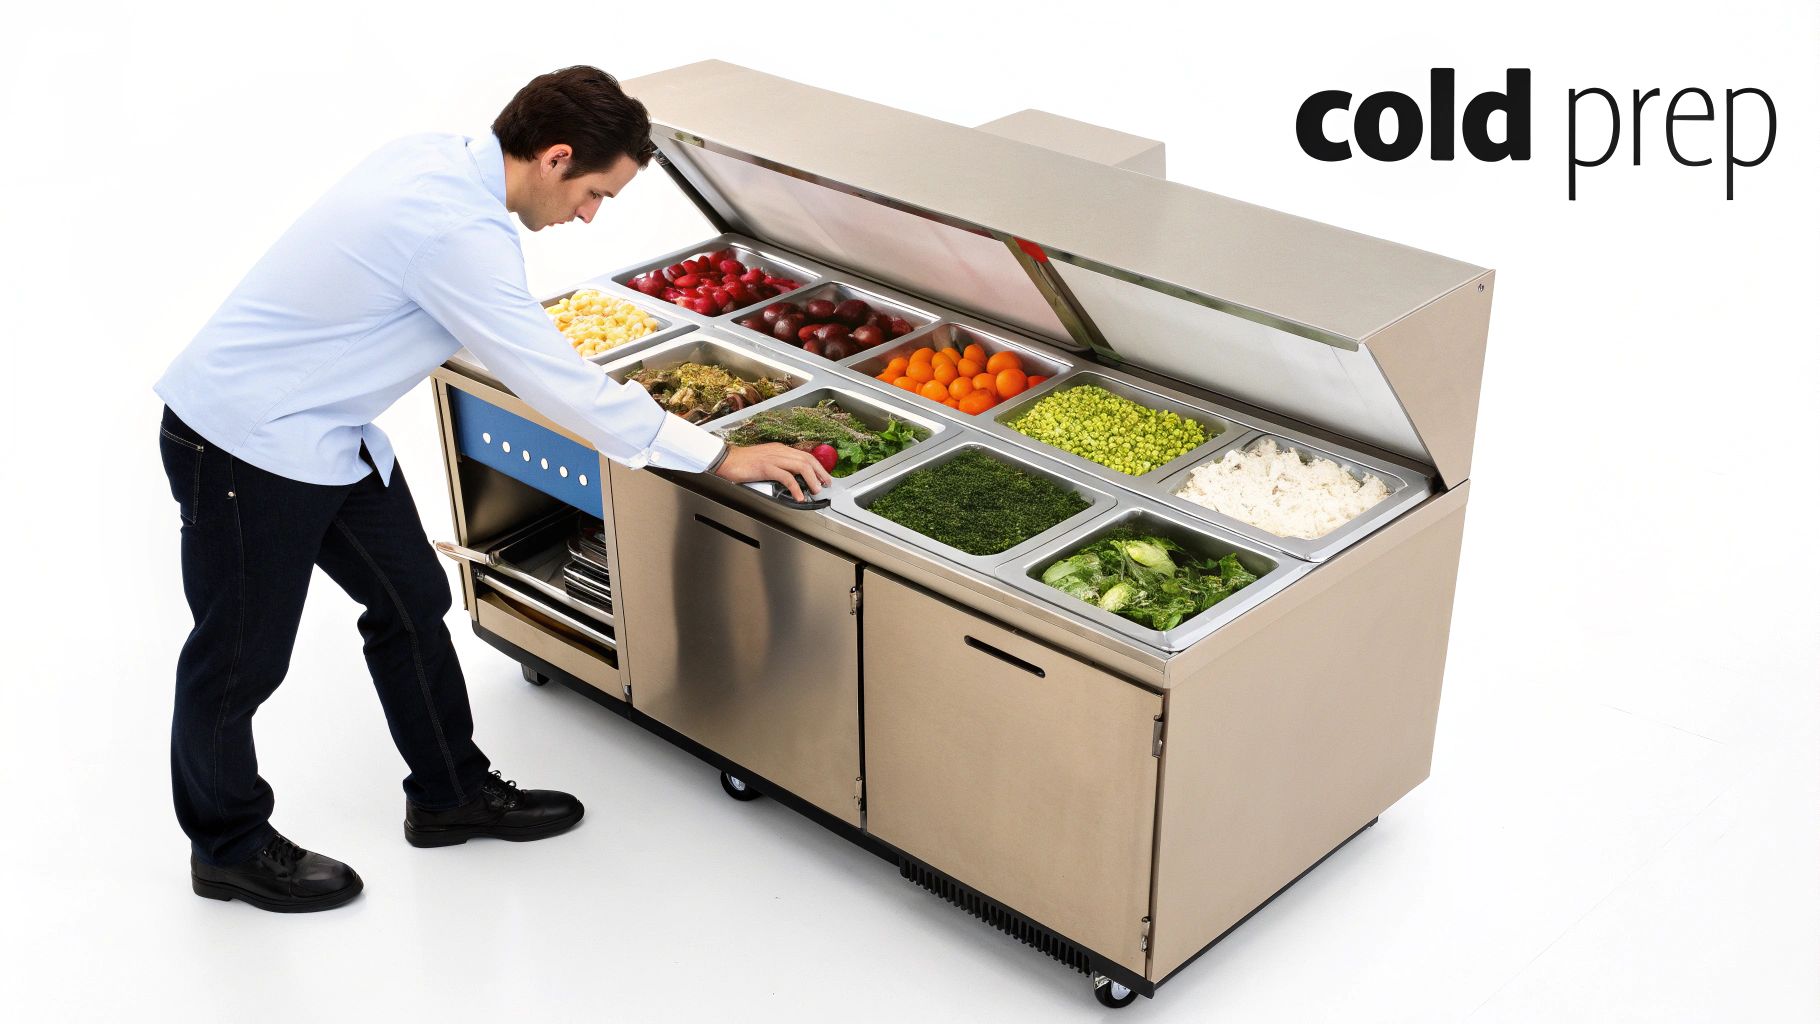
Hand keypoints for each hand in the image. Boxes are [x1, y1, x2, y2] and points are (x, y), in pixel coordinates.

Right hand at [711, 442, 831, 501]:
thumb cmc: (742, 462)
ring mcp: (773, 458)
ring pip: (800, 466)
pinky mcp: (766, 467)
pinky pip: (786, 477)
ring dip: (811, 479)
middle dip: (820, 472)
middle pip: (807, 459)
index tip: (824, 477)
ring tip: (815, 490)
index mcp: (780, 449)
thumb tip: (792, 478)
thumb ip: (779, 466)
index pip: (805, 455)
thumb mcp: (765, 460)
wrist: (725, 459)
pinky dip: (795, 488)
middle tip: (826, 484)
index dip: (818, 466)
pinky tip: (798, 496)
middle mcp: (779, 451)